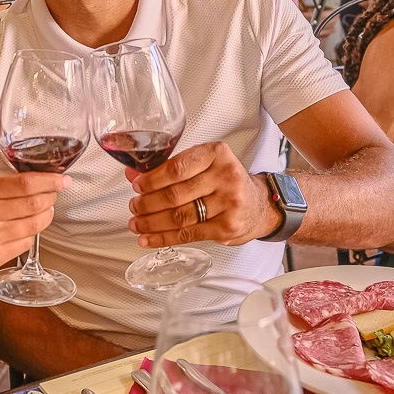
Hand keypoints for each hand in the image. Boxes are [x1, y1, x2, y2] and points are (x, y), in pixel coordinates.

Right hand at [0, 172, 68, 279]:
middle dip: (51, 196)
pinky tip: (28, 227)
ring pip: (34, 225)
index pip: (25, 184)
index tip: (62, 179)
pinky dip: (31, 233)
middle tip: (55, 192)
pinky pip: (24, 244)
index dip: (49, 181)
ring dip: (45, 215)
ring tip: (46, 209)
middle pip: (34, 203)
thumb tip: (30, 182)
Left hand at [127, 142, 280, 247]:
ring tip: (137, 223)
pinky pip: (188, 234)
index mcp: (216, 154)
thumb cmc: (226, 181)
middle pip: (175, 194)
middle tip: (134, 206)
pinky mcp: (227, 228)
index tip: (136, 186)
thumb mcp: (204, 164)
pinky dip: (163, 238)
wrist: (259, 205)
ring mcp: (228, 204)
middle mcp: (225, 177)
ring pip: (179, 216)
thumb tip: (134, 174)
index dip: (152, 180)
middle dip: (148, 203)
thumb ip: (170, 167)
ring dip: (152, 222)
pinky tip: (149, 239)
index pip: (177, 167)